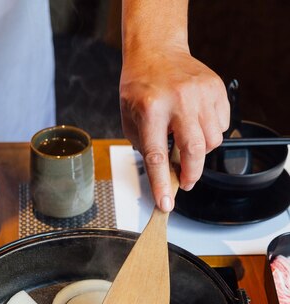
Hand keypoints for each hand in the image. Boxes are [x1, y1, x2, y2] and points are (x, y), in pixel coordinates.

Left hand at [120, 45, 229, 211]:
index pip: (157, 156)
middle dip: (191, 174)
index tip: (166, 203)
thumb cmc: (141, 87)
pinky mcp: (217, 90)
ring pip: (213, 142)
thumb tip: (162, 176)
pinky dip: (211, 133)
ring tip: (186, 142)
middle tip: (184, 182)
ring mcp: (201, 93)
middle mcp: (179, 100)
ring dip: (201, 152)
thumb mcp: (130, 120)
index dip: (162, 184)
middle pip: (194, 151)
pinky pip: (222, 126)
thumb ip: (145, 148)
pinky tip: (196, 125)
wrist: (157, 51)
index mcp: (151, 108)